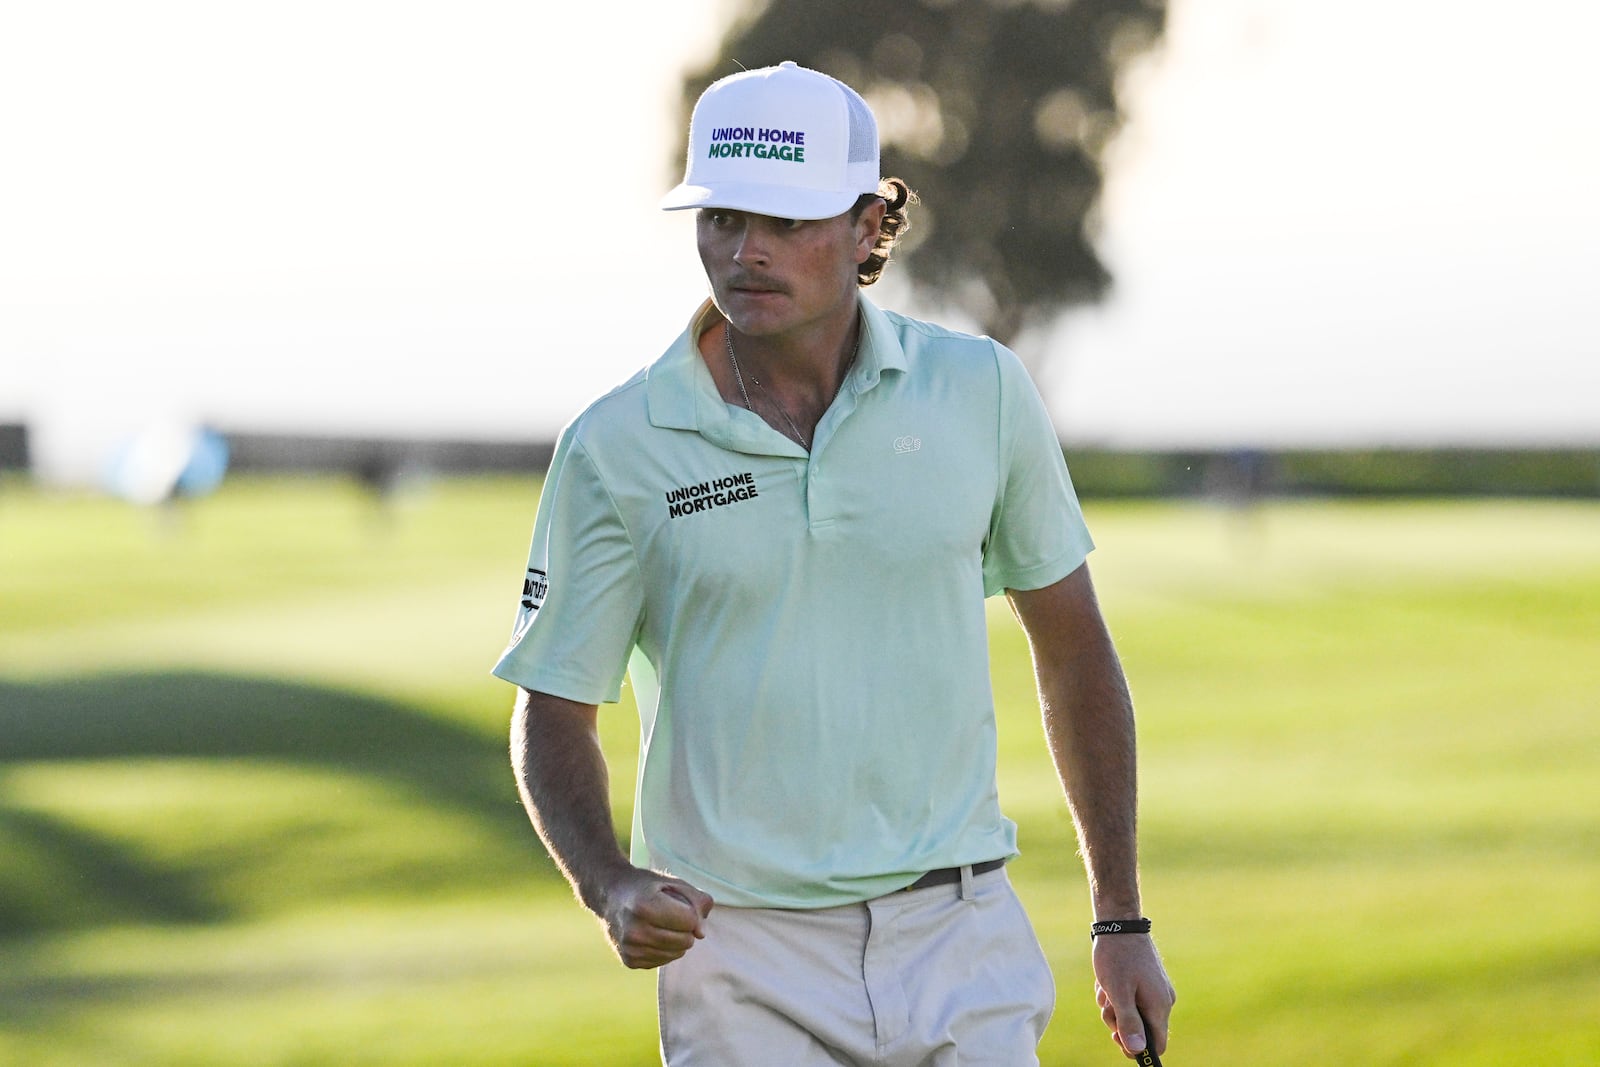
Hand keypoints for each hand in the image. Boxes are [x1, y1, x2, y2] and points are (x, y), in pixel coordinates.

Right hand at [598, 868, 714, 968]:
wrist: (610, 895)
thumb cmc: (647, 887)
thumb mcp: (674, 883)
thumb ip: (697, 901)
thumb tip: (701, 934)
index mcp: (645, 906)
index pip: (690, 921)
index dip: (689, 910)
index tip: (675, 901)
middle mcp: (634, 931)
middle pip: (685, 940)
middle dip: (685, 927)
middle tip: (668, 912)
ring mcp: (630, 949)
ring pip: (677, 953)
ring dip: (676, 939)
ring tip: (658, 922)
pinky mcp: (630, 961)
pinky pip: (664, 960)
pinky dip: (664, 948)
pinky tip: (651, 934)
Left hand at [1093, 933, 1174, 1057]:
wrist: (1119, 923)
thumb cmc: (1117, 957)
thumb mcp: (1119, 993)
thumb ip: (1129, 1023)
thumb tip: (1138, 1051)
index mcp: (1160, 1006)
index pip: (1157, 1044)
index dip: (1138, 1049)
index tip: (1117, 1040)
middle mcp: (1162, 1000)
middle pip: (1141, 1029)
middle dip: (1119, 1021)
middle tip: (1106, 1007)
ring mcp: (1155, 989)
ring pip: (1132, 1013)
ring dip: (1114, 1006)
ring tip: (1104, 989)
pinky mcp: (1146, 981)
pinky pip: (1130, 998)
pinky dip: (1116, 994)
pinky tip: (1106, 981)